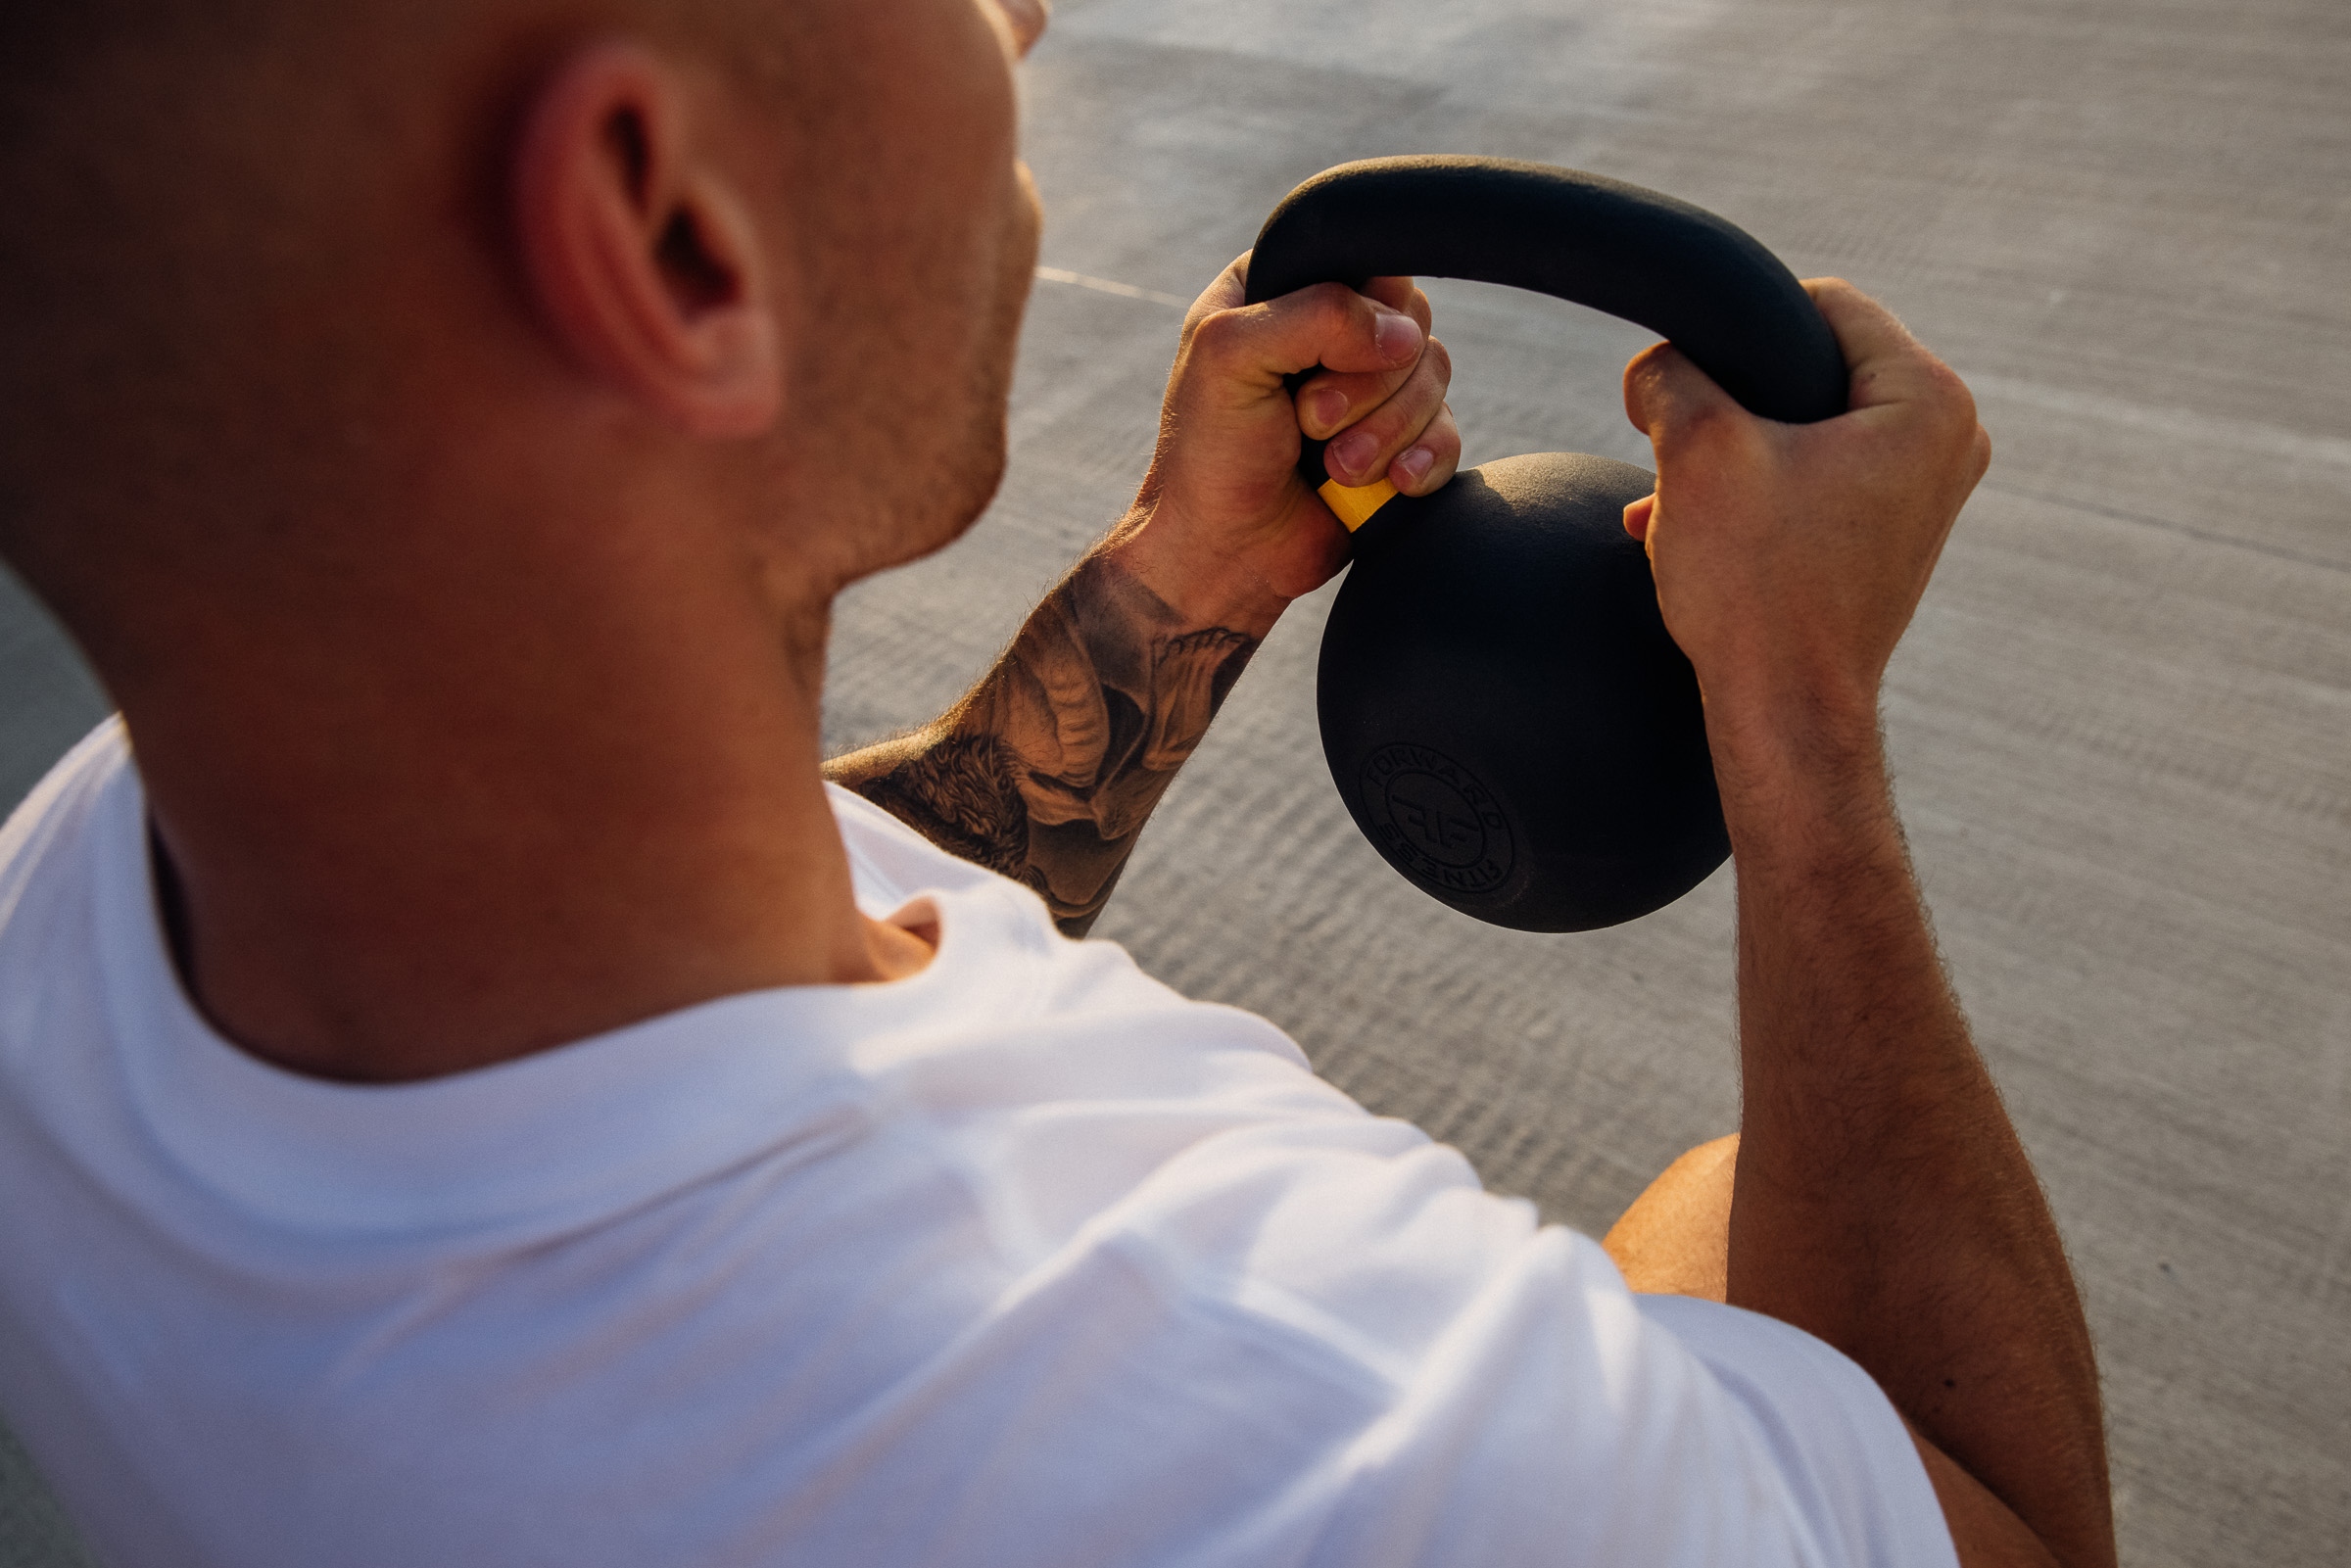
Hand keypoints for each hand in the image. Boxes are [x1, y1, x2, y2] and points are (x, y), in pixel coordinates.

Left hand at [1112, 255, 1460, 635]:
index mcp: (1282, 289)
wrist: (1223, 553)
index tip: (1324, 359)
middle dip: (1368, 384)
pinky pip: (1447, 431)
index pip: (1364, 260)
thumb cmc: (1209, 456)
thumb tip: (1403, 335)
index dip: (1363, 309)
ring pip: (1434, 373)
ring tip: (1335, 468)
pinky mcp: (1397, 444)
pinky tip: (1390, 484)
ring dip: (1387, 430)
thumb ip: (1315, 316)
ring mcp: (1368, 390)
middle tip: (1310, 423)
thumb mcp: (1231, 357)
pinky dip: (1424, 459)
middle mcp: (1330, 332)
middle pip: (1408, 320)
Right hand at [1621, 279, 1988, 773]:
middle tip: (1677, 446)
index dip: (1741, 327)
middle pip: (1814, 367)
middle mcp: (1950, 440)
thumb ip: (1669, 376)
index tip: (1688, 380)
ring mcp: (1926, 493)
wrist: (1785, 713)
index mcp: (1929, 401)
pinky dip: (1755, 492)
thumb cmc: (1756, 589)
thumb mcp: (1695, 453)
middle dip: (1732, 401)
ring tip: (1673, 498)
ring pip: (1806, 428)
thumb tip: (1657, 365)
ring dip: (1731, 453)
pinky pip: (1817, 479)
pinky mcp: (1893, 535)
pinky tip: (1688, 527)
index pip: (1825, 304)